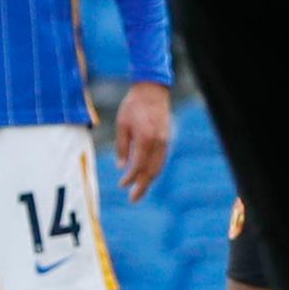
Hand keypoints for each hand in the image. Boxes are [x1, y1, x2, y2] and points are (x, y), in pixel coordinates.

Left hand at [110, 79, 173, 199]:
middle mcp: (157, 142)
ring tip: (140, 190)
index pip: (138, 166)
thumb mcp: (122, 124)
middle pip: (151, 171)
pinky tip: (148, 175)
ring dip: (149, 180)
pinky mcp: (167, 138)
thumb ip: (122, 147)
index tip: (122, 185)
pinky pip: (161, 159)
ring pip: (158, 167)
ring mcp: (165, 141)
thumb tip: (121, 166)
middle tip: (134, 199)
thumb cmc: (133, 105)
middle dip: (142, 186)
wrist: (152, 90)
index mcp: (145, 139)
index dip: (130, 178)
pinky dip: (155, 170)